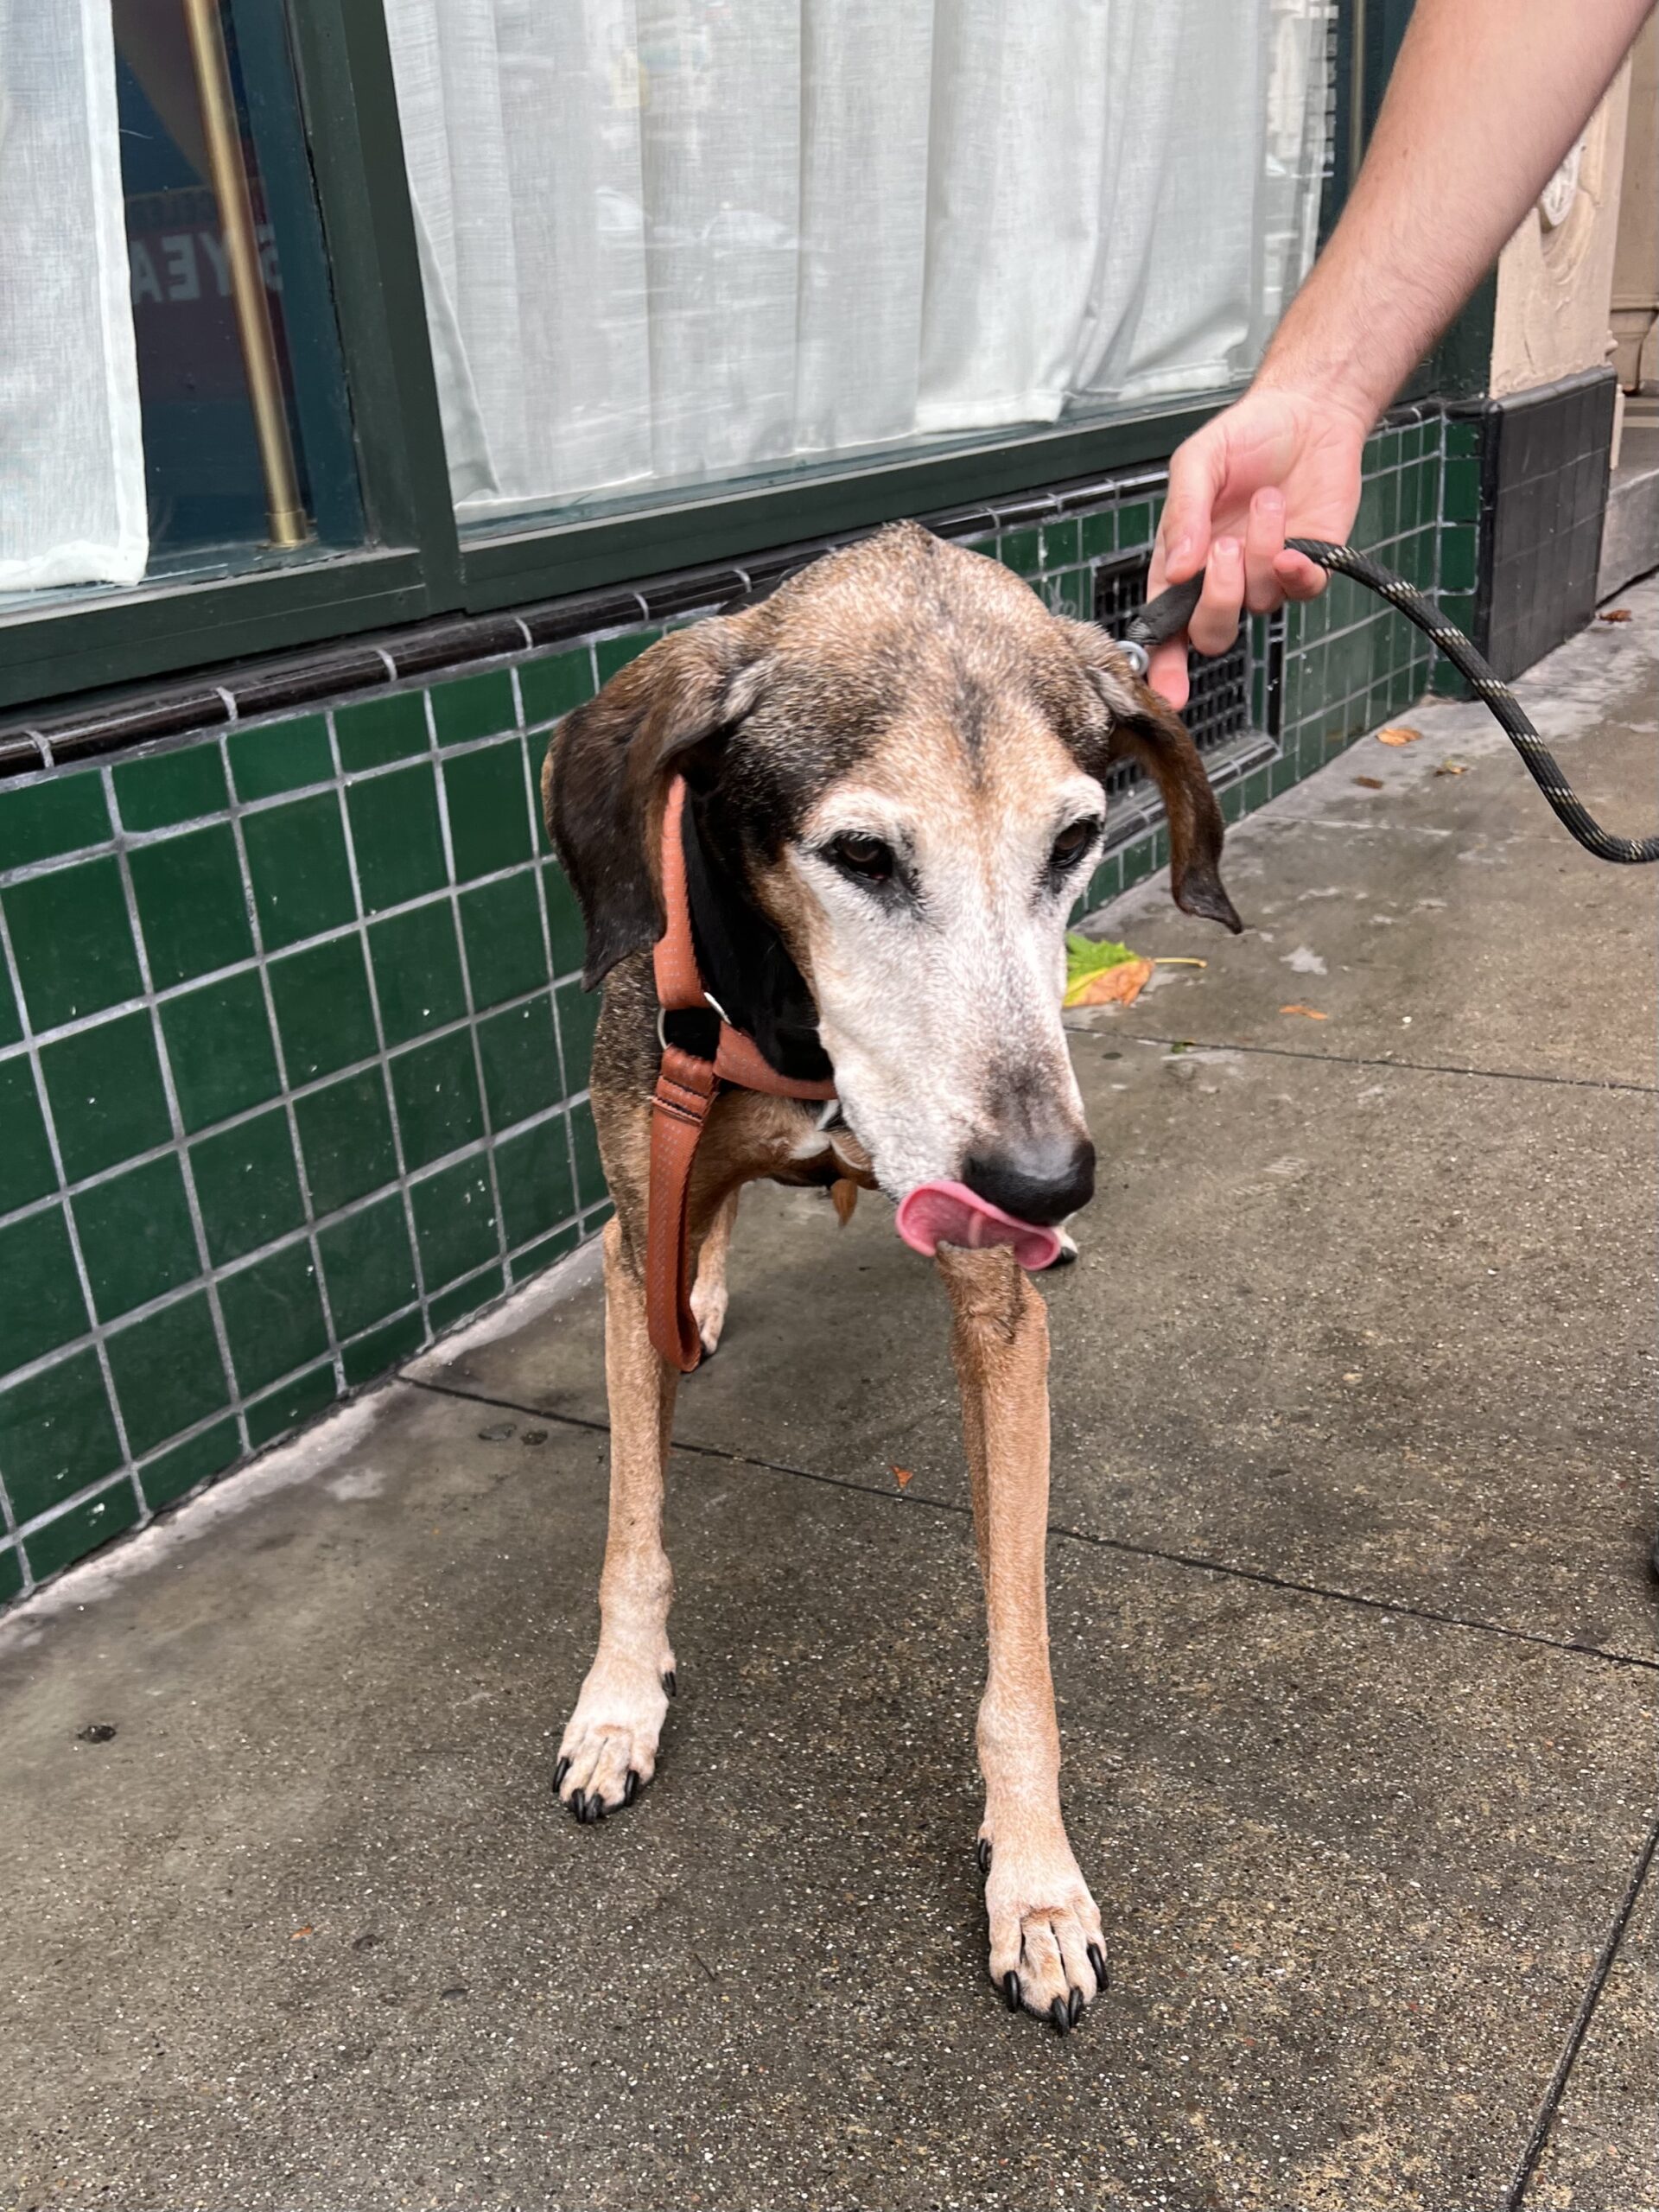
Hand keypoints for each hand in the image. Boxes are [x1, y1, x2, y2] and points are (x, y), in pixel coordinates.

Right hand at [1145, 384, 1369, 707]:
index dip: (1163, 662)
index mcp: (1183, 561)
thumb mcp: (1197, 462)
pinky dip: (1297, 574)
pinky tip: (1294, 546)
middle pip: (1212, 633)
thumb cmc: (1246, 437)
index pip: (1165, 625)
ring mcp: (1267, 576)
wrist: (1309, 412)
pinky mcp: (1311, 565)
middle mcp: (1224, 578)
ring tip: (1268, 498)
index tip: (1167, 688)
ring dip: (1262, 553)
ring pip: (1258, 602)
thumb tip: (1175, 571)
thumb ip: (1182, 515)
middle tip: (1224, 547)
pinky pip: (1301, 592)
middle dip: (1218, 599)